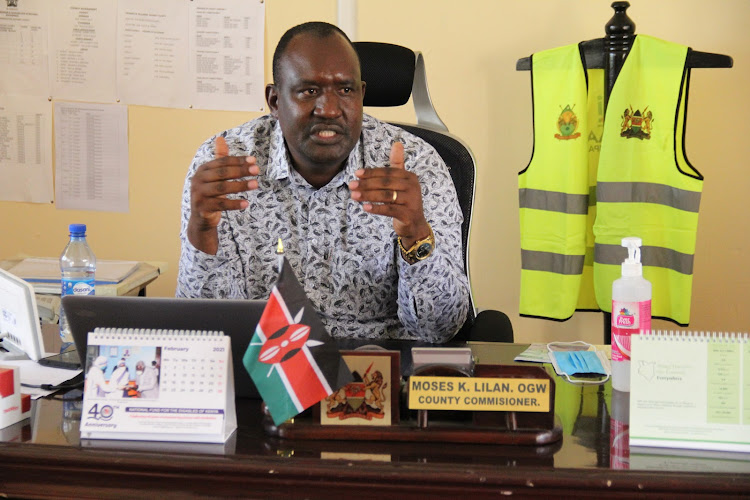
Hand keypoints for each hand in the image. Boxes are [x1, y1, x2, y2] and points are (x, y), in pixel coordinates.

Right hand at [187, 136, 259, 253]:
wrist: (201, 218)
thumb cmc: (211, 194)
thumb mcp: (215, 176)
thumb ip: (220, 159)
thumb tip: (221, 138)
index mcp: (203, 170)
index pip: (222, 162)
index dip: (238, 160)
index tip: (253, 160)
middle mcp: (198, 180)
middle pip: (222, 173)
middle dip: (241, 171)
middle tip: (256, 170)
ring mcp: (199, 194)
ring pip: (222, 188)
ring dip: (240, 186)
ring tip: (255, 184)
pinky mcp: (202, 207)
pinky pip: (221, 204)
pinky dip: (234, 203)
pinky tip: (246, 203)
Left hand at [348, 141, 430, 247]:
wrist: (415, 224)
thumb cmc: (404, 201)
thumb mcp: (401, 182)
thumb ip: (397, 164)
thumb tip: (397, 143)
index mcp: (410, 177)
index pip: (387, 172)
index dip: (371, 173)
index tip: (356, 174)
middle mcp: (413, 187)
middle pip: (385, 183)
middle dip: (366, 184)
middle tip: (351, 185)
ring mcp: (412, 201)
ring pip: (386, 196)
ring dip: (368, 195)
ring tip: (354, 196)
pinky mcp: (408, 214)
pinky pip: (389, 210)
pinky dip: (377, 208)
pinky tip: (365, 208)